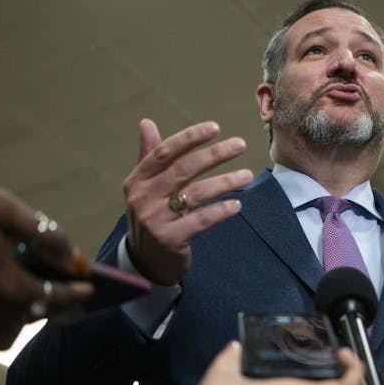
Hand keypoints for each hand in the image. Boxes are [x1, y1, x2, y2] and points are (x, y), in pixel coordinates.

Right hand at [123, 119, 252, 284]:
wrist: (145, 262)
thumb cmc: (151, 216)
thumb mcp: (144, 187)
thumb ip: (149, 156)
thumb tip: (146, 122)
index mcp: (137, 180)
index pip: (164, 152)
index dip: (189, 138)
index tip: (215, 127)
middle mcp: (143, 198)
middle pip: (183, 169)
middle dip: (215, 155)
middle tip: (240, 145)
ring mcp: (155, 219)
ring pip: (196, 193)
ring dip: (225, 182)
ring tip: (247, 176)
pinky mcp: (170, 239)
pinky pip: (201, 220)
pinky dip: (221, 211)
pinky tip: (237, 205)